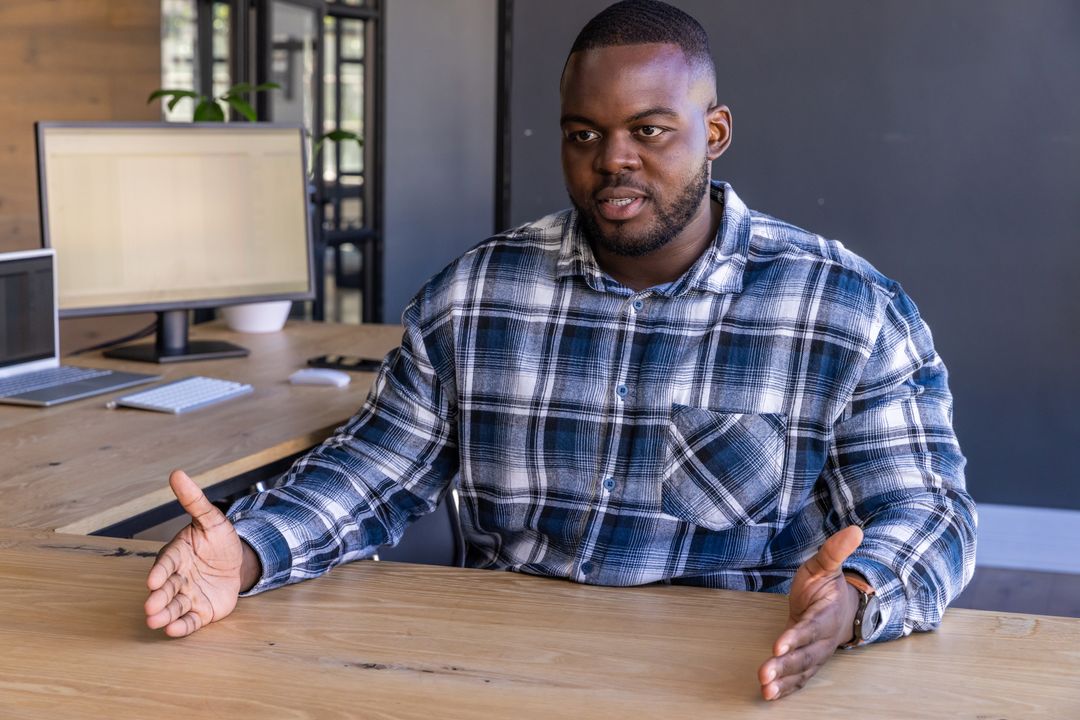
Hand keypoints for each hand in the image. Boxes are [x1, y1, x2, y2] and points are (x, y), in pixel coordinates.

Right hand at [144, 470, 247, 636]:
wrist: (238, 562)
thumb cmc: (218, 540)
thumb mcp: (211, 519)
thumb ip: (194, 500)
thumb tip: (177, 473)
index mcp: (177, 555)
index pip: (167, 563)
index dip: (160, 571)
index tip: (153, 579)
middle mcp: (178, 578)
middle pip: (166, 588)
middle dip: (158, 598)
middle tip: (150, 607)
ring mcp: (188, 595)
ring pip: (173, 606)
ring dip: (164, 615)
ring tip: (156, 622)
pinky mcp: (200, 611)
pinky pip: (189, 620)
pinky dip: (181, 626)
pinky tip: (173, 631)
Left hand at [758, 525, 863, 700]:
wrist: (839, 607)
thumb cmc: (827, 585)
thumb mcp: (826, 564)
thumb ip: (835, 550)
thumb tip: (855, 529)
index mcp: (826, 613)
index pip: (810, 626)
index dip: (796, 636)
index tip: (779, 644)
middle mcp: (822, 637)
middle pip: (804, 654)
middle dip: (784, 664)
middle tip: (765, 672)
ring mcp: (817, 652)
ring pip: (801, 669)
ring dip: (783, 680)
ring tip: (765, 689)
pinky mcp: (809, 662)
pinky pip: (799, 678)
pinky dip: (786, 688)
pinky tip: (769, 695)